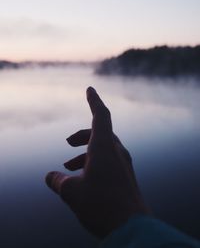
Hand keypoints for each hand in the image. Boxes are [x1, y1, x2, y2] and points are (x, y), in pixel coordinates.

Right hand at [45, 87, 148, 237]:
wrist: (132, 227)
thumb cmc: (101, 206)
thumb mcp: (71, 192)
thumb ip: (58, 181)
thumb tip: (50, 176)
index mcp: (104, 148)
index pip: (100, 116)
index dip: (94, 101)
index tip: (90, 89)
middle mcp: (116, 152)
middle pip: (99, 133)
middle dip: (81, 136)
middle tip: (67, 142)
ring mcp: (123, 164)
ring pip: (103, 148)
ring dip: (85, 154)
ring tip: (68, 168)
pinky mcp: (125, 176)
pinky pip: (108, 162)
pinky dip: (93, 164)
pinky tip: (83, 180)